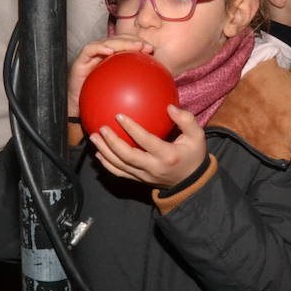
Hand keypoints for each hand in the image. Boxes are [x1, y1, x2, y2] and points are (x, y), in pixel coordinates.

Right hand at [67, 36, 154, 142]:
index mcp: (111, 61)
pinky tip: (110, 51)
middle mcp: (101, 56)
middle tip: (146, 46)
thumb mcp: (121, 98)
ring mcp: (90, 57)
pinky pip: (90, 50)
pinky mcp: (79, 60)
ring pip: (106, 41)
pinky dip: (100, 48)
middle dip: (132, 40)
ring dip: (121, 41)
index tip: (151, 50)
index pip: (126, 46)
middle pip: (118, 41)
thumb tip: (158, 92)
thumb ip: (135, 91)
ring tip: (134, 46)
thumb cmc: (99, 106)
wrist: (77, 112)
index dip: (138, 44)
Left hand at [89, 104, 208, 189]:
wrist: (191, 183)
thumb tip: (169, 107)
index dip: (131, 128)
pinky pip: (119, 173)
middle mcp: (153, 167)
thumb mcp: (197, 136)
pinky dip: (107, 164)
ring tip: (93, 137)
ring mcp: (144, 176)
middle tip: (101, 128)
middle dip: (111, 142)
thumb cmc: (193, 155)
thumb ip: (186, 120)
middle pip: (127, 156)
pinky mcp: (139, 180)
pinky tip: (98, 154)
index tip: (119, 115)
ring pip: (119, 166)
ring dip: (104, 152)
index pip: (146, 141)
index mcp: (167, 155)